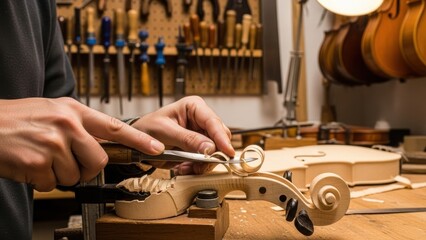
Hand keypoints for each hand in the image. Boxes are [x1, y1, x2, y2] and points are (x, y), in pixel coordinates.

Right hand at [0, 97, 164, 191]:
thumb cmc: (17, 119)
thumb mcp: (53, 111)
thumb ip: (79, 125)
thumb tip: (100, 144)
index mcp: (73, 111)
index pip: (114, 127)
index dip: (139, 140)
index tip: (156, 147)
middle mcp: (67, 125)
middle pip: (98, 161)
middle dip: (85, 169)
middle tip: (66, 162)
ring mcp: (53, 143)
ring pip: (74, 176)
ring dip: (58, 174)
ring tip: (40, 156)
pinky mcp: (38, 162)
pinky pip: (52, 184)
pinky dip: (41, 180)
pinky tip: (29, 164)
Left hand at [131, 96, 234, 174]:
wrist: (138, 141)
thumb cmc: (148, 128)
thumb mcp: (165, 132)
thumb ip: (187, 139)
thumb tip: (209, 148)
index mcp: (194, 107)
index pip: (213, 122)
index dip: (221, 138)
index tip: (227, 152)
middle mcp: (202, 119)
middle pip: (220, 137)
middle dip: (212, 154)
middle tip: (201, 166)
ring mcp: (202, 134)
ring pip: (216, 151)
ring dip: (203, 163)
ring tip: (187, 168)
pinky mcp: (199, 147)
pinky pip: (206, 160)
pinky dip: (198, 167)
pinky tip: (185, 168)